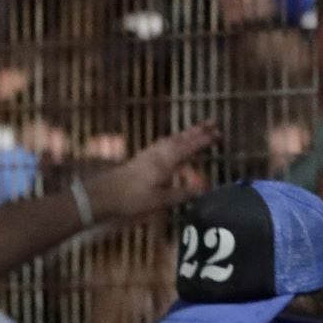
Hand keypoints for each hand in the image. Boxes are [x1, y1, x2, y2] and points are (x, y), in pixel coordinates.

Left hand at [80, 120, 219, 222]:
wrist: (104, 194)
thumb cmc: (133, 198)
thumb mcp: (161, 200)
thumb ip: (182, 192)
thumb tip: (204, 188)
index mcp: (166, 161)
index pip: (189, 147)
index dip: (204, 140)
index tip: (218, 133)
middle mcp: (159, 153)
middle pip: (181, 138)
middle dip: (197, 130)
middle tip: (212, 122)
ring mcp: (149, 154)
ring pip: (172, 139)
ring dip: (186, 133)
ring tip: (197, 129)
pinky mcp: (142, 158)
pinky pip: (163, 143)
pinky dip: (174, 140)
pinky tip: (172, 143)